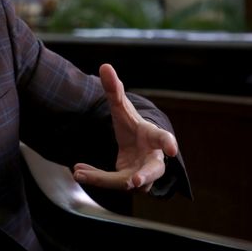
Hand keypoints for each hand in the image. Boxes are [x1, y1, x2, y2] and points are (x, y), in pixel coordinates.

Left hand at [72, 64, 178, 192]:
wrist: (136, 146)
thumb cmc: (133, 126)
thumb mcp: (122, 108)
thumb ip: (114, 90)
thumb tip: (104, 66)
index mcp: (154, 137)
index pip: (164, 138)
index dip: (169, 143)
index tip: (173, 149)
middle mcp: (152, 159)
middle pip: (153, 171)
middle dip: (145, 177)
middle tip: (135, 181)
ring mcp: (142, 173)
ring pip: (126, 182)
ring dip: (102, 179)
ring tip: (79, 172)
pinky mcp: (128, 182)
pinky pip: (112, 184)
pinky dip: (95, 178)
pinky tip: (78, 171)